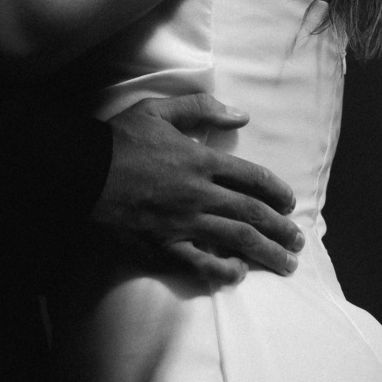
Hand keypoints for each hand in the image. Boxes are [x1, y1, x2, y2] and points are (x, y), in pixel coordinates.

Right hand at [92, 94, 303, 288]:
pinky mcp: (164, 245)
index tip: (290, 203)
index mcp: (201, 160)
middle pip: (252, 212)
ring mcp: (184, 223)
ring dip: (266, 252)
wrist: (83, 171)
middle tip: (297, 241)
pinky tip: (238, 274)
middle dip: (281, 229)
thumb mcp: (159, 109)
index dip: (277, 192)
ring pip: (236, 239)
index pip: (252, 177)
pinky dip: (223, 270)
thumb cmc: (120, 138)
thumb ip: (201, 107)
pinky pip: (200, 264)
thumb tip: (241, 115)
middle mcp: (200, 194)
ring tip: (286, 264)